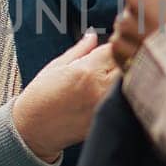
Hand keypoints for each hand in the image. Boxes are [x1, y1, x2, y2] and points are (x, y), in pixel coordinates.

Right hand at [12, 31, 119, 161]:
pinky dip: (125, 94)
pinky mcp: (108, 120)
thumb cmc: (40, 97)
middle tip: (119, 59)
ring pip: (132, 83)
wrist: (33, 130)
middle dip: (126, 58)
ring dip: (129, 76)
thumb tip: (93, 35)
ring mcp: (106, 106)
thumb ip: (80, 50)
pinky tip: (116, 92)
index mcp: (85, 71)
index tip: (115, 42)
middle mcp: (99, 88)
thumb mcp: (56, 66)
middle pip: (129, 65)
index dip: (116, 43)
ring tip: (117, 75)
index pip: (115, 48)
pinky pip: (126, 101)